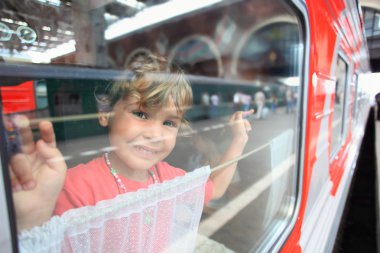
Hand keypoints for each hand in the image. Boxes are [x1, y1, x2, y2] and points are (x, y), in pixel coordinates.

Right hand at [8, 115, 66, 230]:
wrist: (34, 208)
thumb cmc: (50, 189)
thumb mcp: (59, 170)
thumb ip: (53, 153)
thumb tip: (41, 142)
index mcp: (45, 154)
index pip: (45, 139)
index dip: (45, 131)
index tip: (45, 124)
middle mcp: (30, 155)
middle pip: (25, 138)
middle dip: (23, 128)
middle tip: (20, 120)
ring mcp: (17, 163)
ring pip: (17, 156)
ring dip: (23, 171)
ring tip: (29, 184)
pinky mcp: (7, 171)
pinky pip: (9, 167)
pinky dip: (16, 178)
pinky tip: (19, 186)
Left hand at [229, 109, 253, 143]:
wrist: (240, 140)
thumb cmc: (238, 131)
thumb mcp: (238, 121)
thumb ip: (239, 115)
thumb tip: (240, 112)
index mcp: (231, 121)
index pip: (237, 113)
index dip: (243, 111)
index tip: (249, 111)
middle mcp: (234, 123)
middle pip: (242, 117)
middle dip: (245, 119)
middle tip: (252, 111)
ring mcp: (238, 127)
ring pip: (245, 121)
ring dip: (247, 124)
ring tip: (246, 129)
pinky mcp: (242, 130)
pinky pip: (246, 126)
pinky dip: (247, 127)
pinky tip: (247, 131)